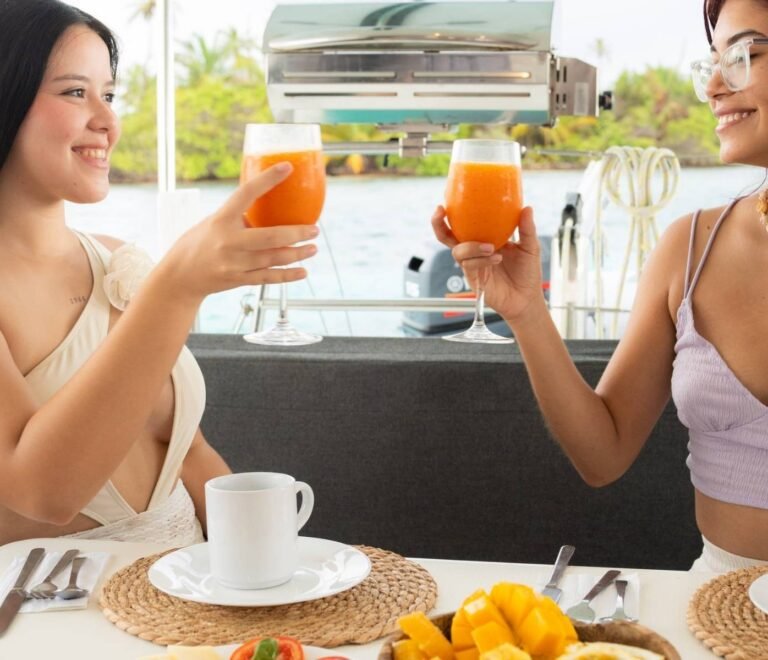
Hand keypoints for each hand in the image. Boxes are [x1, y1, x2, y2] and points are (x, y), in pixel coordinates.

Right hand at [158, 163, 318, 302]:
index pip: (246, 193)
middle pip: (270, 237)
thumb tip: (270, 201)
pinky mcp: (237, 280)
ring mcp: (233, 263)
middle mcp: (228, 241)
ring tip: (313, 248)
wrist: (179, 276)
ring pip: (272, 259)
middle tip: (315, 229)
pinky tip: (303, 272)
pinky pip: (268, 277)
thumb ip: (238, 215)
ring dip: (297, 254)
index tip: (287, 168)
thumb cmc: (200, 242)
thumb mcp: (214, 222)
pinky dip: (287, 275)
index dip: (267, 179)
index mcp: (222, 219)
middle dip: (296, 233)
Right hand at [431, 205, 543, 321]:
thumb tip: (527, 208)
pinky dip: (481, 260)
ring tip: (491, 247)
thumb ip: (527, 228)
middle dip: (438, 224)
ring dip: (472, 246)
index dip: (452, 213)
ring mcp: (472, 264)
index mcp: (485, 238)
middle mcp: (474, 250)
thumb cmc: (527, 273)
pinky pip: (469, 266)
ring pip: (458, 251)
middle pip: (447, 236)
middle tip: (440, 212)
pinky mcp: (473, 278)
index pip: (464, 224)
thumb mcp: (530, 246)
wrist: (527, 299)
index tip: (447, 202)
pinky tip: (496, 259)